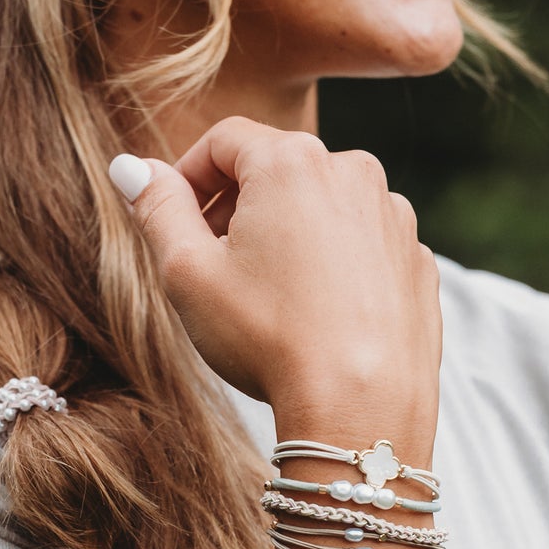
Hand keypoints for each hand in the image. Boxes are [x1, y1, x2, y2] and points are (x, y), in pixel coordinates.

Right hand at [110, 117, 441, 435]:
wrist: (363, 408)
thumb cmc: (268, 338)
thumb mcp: (186, 272)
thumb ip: (155, 206)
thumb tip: (131, 167)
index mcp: (292, 160)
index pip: (224, 140)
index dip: (189, 176)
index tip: (175, 222)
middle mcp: (352, 170)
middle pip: (275, 168)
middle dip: (237, 206)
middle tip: (215, 267)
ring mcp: (393, 214)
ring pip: (321, 203)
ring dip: (287, 232)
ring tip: (268, 296)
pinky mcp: (417, 257)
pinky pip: (361, 241)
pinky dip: (334, 261)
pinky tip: (316, 313)